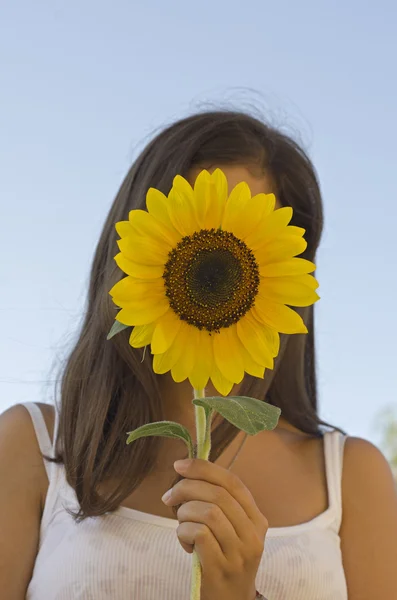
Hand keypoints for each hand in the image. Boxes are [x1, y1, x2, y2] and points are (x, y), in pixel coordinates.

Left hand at [161, 458, 267, 599]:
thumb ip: (218, 503)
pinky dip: (183, 532)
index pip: (233, 482)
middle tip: (169, 496)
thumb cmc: (224, 559)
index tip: (180, 465)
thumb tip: (186, 471)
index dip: (204, 468)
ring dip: (185, 513)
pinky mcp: (222, 568)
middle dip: (187, 488)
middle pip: (218, 495)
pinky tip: (184, 541)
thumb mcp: (230, 530)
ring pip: (208, 513)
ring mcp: (239, 553)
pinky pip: (199, 535)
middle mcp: (253, 534)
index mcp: (256, 519)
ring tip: (180, 523)